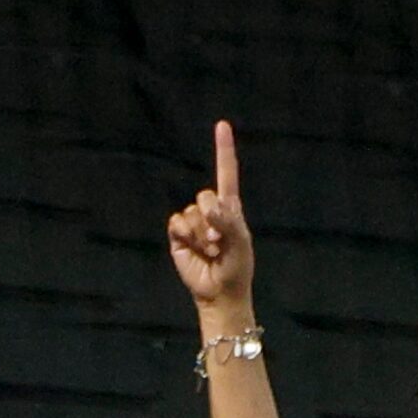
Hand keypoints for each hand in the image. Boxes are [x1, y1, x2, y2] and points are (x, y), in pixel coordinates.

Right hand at [166, 120, 254, 316]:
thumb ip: (228, 222)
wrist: (218, 292)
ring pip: (191, 212)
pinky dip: (187, 236)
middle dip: (213, 219)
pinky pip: (176, 222)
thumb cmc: (237, 268)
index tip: (222, 125)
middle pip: (205, 194)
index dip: (223, 150)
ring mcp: (194, 221)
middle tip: (221, 242)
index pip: (226, 173)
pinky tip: (195, 250)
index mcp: (231, 209)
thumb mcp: (241, 245)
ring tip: (211, 250)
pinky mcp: (178, 233)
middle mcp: (211, 210)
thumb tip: (209, 205)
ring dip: (202, 234)